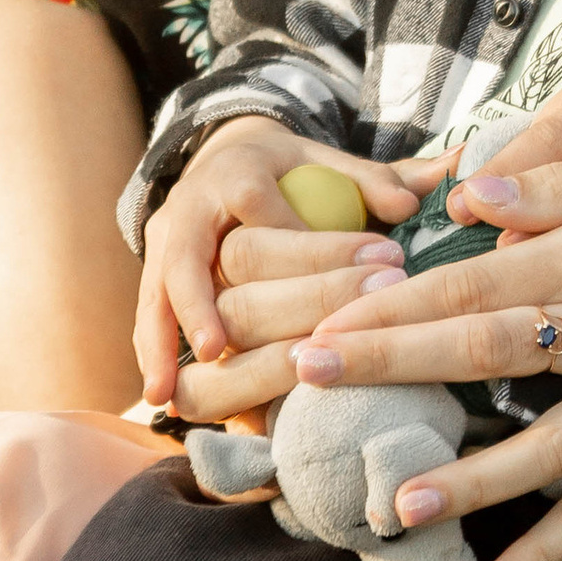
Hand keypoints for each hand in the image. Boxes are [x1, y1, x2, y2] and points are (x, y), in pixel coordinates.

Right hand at [135, 121, 420, 403]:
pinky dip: (152, 353)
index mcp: (239, 170)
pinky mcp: (154, 274)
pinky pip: (148, 315)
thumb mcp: (330, 163)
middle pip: (215, 257)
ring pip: (165, 289)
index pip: (264, 206)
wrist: (227, 163)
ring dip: (174, 336)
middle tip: (277, 344)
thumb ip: (374, 181)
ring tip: (180, 386)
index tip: (355, 278)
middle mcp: (192, 206)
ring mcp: (166, 242)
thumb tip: (413, 200)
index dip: (311, 247)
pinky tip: (160, 396)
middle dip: (239, 301)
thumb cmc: (292, 173)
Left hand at [288, 135, 561, 560]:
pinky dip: (551, 551)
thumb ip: (561, 183)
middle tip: (311, 390)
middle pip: (484, 357)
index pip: (477, 282)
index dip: (396, 305)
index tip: (327, 319)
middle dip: (391, 374)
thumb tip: (470, 197)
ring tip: (394, 511)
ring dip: (463, 486)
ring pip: (539, 455)